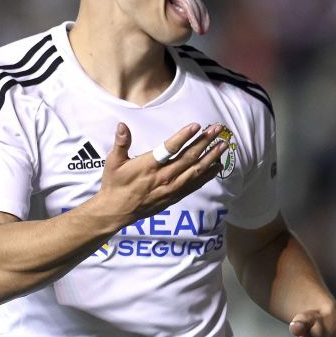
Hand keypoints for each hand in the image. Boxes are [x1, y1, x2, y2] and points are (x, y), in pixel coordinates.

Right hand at [96, 121, 224, 222]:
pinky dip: (207, 175)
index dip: (183, 137)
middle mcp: (163, 177)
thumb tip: (122, 125)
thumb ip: (121, 143)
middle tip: (216, 130)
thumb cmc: (114, 184)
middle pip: (188, 158)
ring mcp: (171, 188)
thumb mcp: (113, 162)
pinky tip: (217, 166)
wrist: (116, 211)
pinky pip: (194, 184)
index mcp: (148, 166)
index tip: (195, 126)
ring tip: (222, 145)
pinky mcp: (174, 196)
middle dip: (204, 142)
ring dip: (210, 157)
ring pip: (195, 171)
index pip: (169, 149)